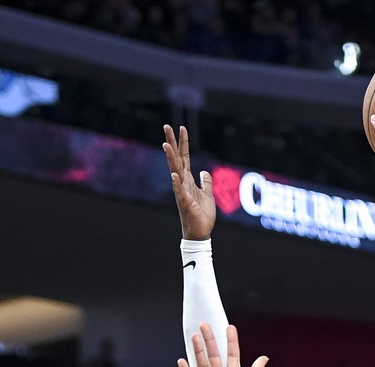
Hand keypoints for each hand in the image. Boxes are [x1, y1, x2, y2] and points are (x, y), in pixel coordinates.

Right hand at [162, 124, 215, 239]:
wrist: (200, 233)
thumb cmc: (202, 215)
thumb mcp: (208, 195)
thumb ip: (206, 183)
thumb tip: (204, 172)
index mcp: (188, 180)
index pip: (185, 157)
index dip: (183, 143)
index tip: (182, 128)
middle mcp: (183, 183)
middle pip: (176, 159)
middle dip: (172, 143)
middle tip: (166, 126)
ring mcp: (182, 191)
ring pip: (175, 171)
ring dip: (171, 158)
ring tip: (166, 144)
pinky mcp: (185, 203)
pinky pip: (179, 191)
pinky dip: (176, 183)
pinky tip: (174, 174)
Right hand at [178, 323, 265, 366]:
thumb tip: (263, 358)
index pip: (232, 355)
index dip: (231, 342)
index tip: (229, 327)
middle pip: (214, 356)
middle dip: (210, 340)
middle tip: (205, 325)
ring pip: (203, 365)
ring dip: (199, 350)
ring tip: (195, 335)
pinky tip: (182, 360)